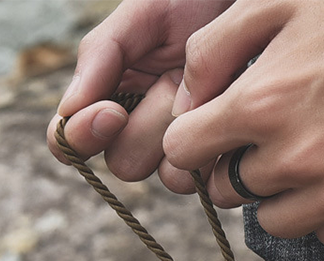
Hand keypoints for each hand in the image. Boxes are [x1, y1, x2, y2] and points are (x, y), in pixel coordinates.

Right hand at [47, 0, 232, 191]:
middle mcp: (141, 130)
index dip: (82, 136)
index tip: (112, 112)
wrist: (255, 9)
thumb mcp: (143, 16)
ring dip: (186, 136)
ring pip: (166, 176)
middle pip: (123, 164)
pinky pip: (205, 179)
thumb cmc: (195, 2)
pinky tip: (228, 114)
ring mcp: (181, 148)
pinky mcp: (216, 158)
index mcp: (110, 97)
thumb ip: (100, 55)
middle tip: (173, 87)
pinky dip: (217, 150)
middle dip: (149, 129)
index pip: (68, 142)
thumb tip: (69, 110)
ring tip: (208, 93)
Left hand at [162, 0, 323, 247]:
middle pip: (226, 191)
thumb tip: (182, 104)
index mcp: (262, 105)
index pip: (184, 151)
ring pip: (274, 221)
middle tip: (276, 135)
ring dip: (282, 194)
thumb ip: (212, 49)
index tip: (215, 130)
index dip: (195, 137)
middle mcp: (297, 160)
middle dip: (238, 164)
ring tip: (317, 153)